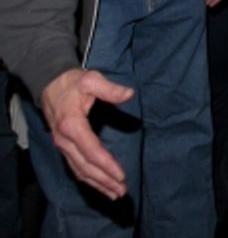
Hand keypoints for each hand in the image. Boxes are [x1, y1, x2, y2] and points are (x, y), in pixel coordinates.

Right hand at [41, 68, 134, 199]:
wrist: (50, 84)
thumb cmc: (73, 83)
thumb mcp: (91, 80)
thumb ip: (110, 89)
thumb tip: (129, 94)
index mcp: (71, 125)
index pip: (91, 151)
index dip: (106, 165)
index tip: (121, 176)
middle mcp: (64, 140)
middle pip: (85, 166)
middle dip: (104, 180)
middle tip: (122, 191)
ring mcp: (62, 146)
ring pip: (80, 170)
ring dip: (97, 184)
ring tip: (115, 193)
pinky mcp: (64, 147)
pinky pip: (76, 167)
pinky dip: (88, 179)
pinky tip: (100, 185)